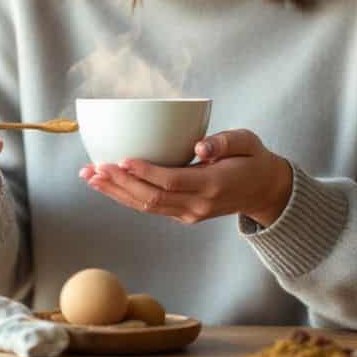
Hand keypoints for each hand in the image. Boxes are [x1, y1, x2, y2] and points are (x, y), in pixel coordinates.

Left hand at [80, 130, 291, 226]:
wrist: (265, 191)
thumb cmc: (253, 159)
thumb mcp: (247, 142)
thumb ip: (225, 143)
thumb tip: (200, 147)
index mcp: (213, 185)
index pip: (172, 180)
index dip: (145, 172)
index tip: (122, 159)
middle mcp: (198, 205)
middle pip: (151, 198)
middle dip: (119, 184)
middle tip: (93, 168)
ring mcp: (190, 213)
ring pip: (146, 207)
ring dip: (116, 193)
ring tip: (90, 177)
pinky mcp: (183, 215)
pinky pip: (151, 208)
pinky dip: (126, 197)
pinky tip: (108, 185)